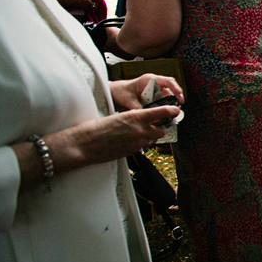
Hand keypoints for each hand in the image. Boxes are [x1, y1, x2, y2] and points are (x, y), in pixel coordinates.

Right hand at [48, 106, 179, 170]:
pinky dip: (138, 144)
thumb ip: (131, 118)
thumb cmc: (95, 128)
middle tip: (154, 125)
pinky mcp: (132, 152)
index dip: (171, 111)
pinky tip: (127, 141)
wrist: (84, 145)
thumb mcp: (116, 116)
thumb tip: (139, 118)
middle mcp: (140, 130)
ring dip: (147, 137)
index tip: (176, 109)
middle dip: (158, 128)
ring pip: (150, 140)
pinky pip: (140, 147)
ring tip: (135, 134)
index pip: (160, 112)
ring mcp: (137, 143)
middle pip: (160, 130)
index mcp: (135, 117)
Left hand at [110, 74, 184, 111]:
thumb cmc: (121, 91)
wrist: (115, 93)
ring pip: (167, 97)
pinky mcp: (153, 97)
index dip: (176, 89)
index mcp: (149, 79)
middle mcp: (154, 84)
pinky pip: (162, 102)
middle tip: (177, 107)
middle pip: (171, 89)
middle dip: (176, 98)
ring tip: (169, 113)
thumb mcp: (128, 99)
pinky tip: (162, 114)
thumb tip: (143, 114)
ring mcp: (154, 91)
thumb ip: (136, 107)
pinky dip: (163, 108)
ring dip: (169, 104)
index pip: (168, 81)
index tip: (180, 97)